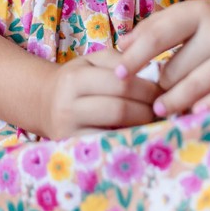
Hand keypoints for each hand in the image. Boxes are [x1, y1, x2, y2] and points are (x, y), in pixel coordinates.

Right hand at [36, 48, 160, 140]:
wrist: (44, 104)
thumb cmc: (77, 81)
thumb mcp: (92, 62)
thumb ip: (120, 60)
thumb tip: (156, 70)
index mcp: (75, 78)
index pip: (121, 82)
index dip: (148, 88)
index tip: (164, 92)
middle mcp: (68, 106)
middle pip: (120, 109)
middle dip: (148, 110)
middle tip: (164, 110)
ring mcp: (69, 132)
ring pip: (116, 131)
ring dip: (142, 128)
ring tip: (155, 122)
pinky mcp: (74, 150)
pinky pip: (109, 147)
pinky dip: (129, 142)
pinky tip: (139, 136)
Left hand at [113, 0, 209, 118]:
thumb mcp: (197, 15)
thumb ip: (160, 27)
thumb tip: (121, 45)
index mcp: (199, 10)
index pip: (157, 35)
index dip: (134, 57)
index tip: (117, 75)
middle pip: (174, 69)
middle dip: (161, 85)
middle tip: (154, 96)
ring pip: (194, 86)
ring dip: (175, 102)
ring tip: (161, 110)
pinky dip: (207, 106)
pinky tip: (194, 113)